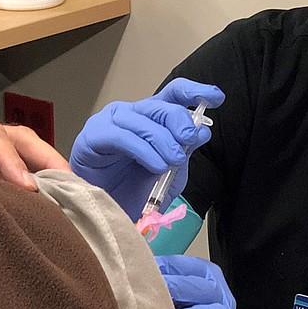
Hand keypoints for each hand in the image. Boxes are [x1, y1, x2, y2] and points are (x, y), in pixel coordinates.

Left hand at [0, 114, 69, 190]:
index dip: (10, 158)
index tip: (28, 187)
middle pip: (15, 136)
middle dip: (43, 156)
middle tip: (66, 180)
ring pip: (22, 152)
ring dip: (46, 167)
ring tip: (70, 188)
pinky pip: (15, 176)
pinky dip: (37, 183)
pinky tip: (55, 199)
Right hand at [70, 78, 224, 219]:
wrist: (108, 216)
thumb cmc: (135, 192)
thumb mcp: (171, 172)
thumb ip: (185, 150)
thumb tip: (202, 130)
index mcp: (151, 119)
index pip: (173, 94)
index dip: (195, 91)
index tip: (216, 97)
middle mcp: (131, 114)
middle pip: (159, 105)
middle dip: (179, 120)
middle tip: (188, 139)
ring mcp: (109, 123)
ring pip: (142, 119)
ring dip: (162, 140)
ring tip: (172, 162)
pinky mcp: (91, 137)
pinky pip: (121, 136)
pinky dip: (143, 149)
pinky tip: (156, 165)